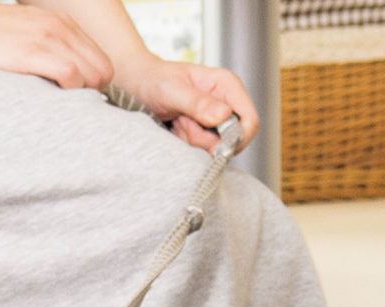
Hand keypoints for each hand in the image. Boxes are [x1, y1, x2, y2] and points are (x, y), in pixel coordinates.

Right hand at [0, 2, 114, 91]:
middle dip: (91, 91)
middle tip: (65, 100)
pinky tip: (47, 94)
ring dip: (79, 94)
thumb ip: (51, 48)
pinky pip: (72, 77)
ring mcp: (46, 38)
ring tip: (54, 98)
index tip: (73, 94)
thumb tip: (69, 77)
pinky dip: (68, 92)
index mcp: (60, 22)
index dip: (92, 83)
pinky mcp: (31, 52)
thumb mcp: (26, 32)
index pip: (101, 60)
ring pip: (92, 75)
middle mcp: (58, 26)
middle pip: (103, 71)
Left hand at [111, 54, 260, 149]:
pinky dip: (189, 143)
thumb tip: (223, 115)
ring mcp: (218, 117)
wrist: (134, 83)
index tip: (210, 142)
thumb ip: (197, 103)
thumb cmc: (151, 79)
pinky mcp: (208, 130)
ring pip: (219, 146)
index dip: (236, 138)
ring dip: (195, 141)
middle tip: (182, 123)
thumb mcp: (171, 90)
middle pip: (234, 139)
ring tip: (177, 123)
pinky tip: (177, 128)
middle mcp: (227, 101)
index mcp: (227, 85)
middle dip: (207, 140)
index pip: (250, 121)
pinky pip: (206, 149)